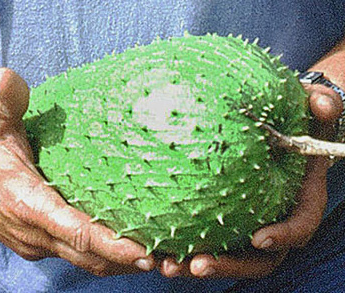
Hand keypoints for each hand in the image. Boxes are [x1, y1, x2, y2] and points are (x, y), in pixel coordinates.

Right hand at [0, 68, 154, 275]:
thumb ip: (7, 104)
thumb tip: (7, 76)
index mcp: (29, 204)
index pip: (78, 231)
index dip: (112, 245)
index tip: (144, 252)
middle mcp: (34, 232)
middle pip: (87, 254)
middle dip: (124, 260)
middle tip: (161, 258)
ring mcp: (35, 242)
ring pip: (82, 261)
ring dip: (115, 262)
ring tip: (150, 258)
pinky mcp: (37, 242)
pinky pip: (74, 255)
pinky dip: (99, 256)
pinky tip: (120, 250)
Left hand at [159, 84, 341, 278]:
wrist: (280, 126)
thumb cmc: (296, 119)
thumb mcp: (312, 109)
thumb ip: (322, 105)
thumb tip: (325, 106)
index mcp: (299, 199)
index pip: (298, 227)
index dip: (283, 237)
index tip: (258, 239)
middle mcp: (273, 217)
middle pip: (256, 257)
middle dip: (228, 265)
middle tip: (196, 265)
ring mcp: (247, 219)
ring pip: (226, 252)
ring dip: (196, 262)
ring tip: (163, 263)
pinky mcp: (224, 213)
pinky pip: (204, 232)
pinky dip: (181, 239)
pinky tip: (152, 238)